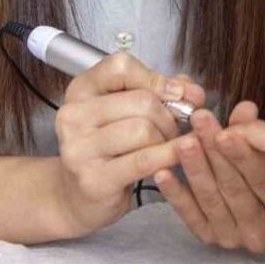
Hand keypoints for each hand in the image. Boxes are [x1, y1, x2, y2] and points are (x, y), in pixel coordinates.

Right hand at [52, 54, 206, 237]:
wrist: (79, 196)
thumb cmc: (108, 148)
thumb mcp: (125, 112)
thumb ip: (158, 93)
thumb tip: (191, 90)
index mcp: (81, 90)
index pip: (121, 67)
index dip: (157, 78)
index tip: (177, 92)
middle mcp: (73, 115)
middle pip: (142, 100)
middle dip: (170, 115)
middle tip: (177, 127)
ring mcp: (79, 148)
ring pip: (144, 130)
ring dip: (168, 138)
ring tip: (168, 145)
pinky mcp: (94, 179)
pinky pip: (144, 160)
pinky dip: (169, 155)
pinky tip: (179, 155)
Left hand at [153, 102, 264, 252]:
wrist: (262, 201)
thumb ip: (259, 132)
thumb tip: (244, 109)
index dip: (245, 156)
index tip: (226, 133)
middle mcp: (263, 232)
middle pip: (235, 188)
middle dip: (215, 153)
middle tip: (199, 123)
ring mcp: (234, 238)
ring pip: (211, 199)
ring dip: (195, 168)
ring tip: (183, 141)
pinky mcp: (209, 238)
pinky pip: (190, 215)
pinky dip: (176, 193)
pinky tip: (163, 173)